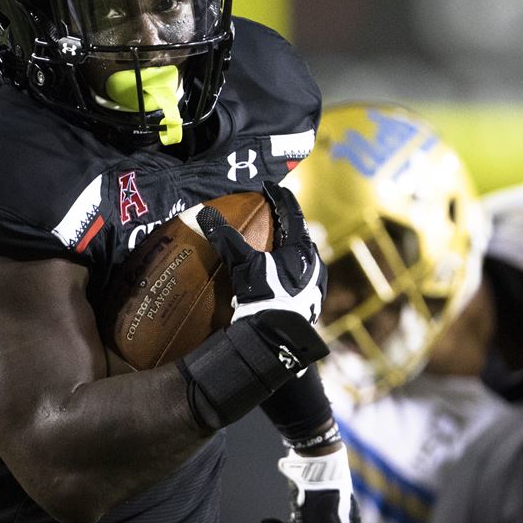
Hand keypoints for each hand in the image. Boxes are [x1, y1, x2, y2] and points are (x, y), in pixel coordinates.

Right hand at [198, 182, 324, 325]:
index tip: (270, 187)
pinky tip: (279, 271)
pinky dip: (289, 265)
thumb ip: (226, 239)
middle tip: (272, 212)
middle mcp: (315, 261)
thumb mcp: (243, 265)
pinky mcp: (313, 299)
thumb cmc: (264, 295)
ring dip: (289, 245)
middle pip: (299, 233)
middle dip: (286, 221)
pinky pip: (302, 273)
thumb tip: (205, 214)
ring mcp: (316, 281)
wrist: (277, 335)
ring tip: (274, 241)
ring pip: (302, 254)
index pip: (292, 213)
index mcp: (302, 248)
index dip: (280, 198)